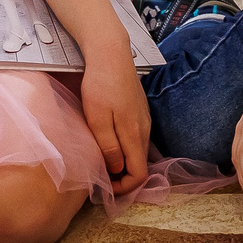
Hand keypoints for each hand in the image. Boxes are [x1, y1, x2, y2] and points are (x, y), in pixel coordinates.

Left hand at [79, 54, 151, 195]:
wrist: (111, 54)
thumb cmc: (100, 86)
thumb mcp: (97, 119)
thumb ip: (109, 147)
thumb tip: (117, 169)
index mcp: (135, 135)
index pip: (140, 174)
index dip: (124, 187)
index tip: (104, 188)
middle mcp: (144, 130)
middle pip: (140, 165)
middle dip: (122, 178)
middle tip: (99, 178)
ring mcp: (144, 120)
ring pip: (137, 152)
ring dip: (122, 164)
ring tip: (100, 162)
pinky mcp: (139, 112)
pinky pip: (135, 139)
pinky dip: (124, 150)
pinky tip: (107, 143)